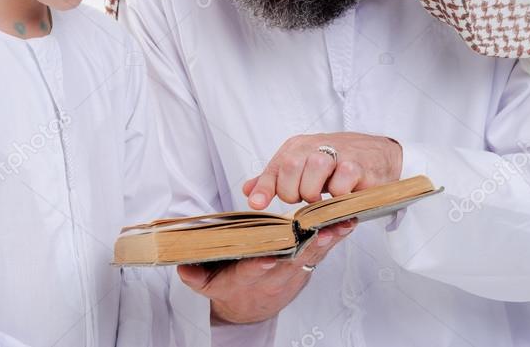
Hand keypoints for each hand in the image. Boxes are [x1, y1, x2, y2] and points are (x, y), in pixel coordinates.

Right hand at [176, 219, 355, 323]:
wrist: (250, 307)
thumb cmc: (230, 286)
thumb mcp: (208, 284)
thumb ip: (195, 275)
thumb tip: (182, 266)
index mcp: (246, 278)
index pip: (253, 271)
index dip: (259, 265)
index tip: (267, 256)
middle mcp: (273, 275)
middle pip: (289, 261)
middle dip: (302, 247)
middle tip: (316, 234)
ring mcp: (293, 270)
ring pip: (311, 254)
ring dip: (326, 240)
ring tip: (338, 224)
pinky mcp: (307, 262)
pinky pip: (323, 249)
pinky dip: (335, 236)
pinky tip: (347, 222)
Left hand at [243, 132, 401, 208]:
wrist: (378, 154)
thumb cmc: (337, 164)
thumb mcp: (304, 168)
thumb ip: (277, 180)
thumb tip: (248, 192)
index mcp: (298, 146)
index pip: (275, 166)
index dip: (265, 187)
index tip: (257, 205)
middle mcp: (315, 145)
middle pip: (291, 165)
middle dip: (293, 191)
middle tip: (305, 199)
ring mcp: (339, 153)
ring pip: (315, 168)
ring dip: (315, 191)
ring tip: (322, 198)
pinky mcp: (359, 165)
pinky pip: (341, 183)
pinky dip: (337, 195)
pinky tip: (341, 196)